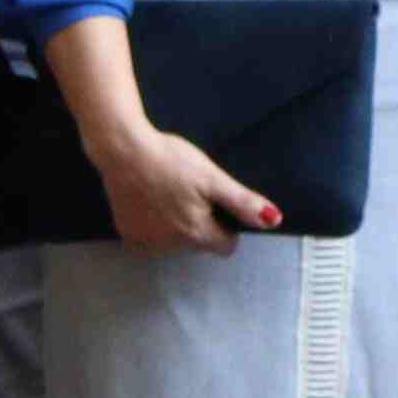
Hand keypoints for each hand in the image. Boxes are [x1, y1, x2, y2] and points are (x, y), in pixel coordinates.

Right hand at [94, 116, 280, 258]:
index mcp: (196, 233)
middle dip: (201, 224)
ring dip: (177, 225)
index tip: (215, 204)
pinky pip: (151, 239)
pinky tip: (152, 201)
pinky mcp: (127, 236)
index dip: (226, 225)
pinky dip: (154, 225)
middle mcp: (170, 247)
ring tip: (169, 193)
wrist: (124, 151)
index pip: (225, 246)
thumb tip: (273, 221)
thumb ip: (242, 202)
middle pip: (199, 244)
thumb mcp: (212, 177)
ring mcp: (146, 243)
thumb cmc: (171, 160)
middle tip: (191, 193)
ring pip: (175, 243)